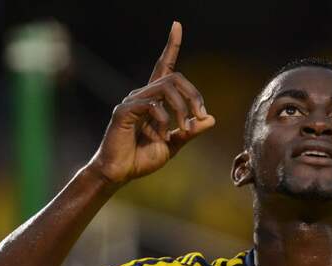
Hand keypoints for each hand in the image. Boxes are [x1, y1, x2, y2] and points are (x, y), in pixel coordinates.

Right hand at [87, 21, 215, 185]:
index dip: (171, 46)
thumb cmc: (142, 158)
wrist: (120, 173)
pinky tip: (160, 135)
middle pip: (175, 77)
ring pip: (166, 88)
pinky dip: (162, 120)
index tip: (177, 25)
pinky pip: (151, 105)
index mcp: (155, 100)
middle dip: (194, 95)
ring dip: (181, 108)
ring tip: (182, 129)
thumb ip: (190, 131)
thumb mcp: (174, 144)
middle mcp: (143, 95)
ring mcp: (132, 101)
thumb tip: (211, 119)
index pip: (164, 67)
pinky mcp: (124, 111)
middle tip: (201, 117)